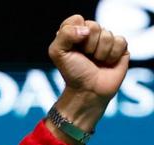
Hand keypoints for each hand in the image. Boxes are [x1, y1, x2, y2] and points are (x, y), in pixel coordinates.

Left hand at [47, 15, 129, 131]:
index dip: (75, 33)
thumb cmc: (73, 73)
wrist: (89, 90)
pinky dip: (113, 55)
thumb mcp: (58, 53)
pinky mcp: (120, 47)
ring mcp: (106, 40)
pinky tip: (108, 62)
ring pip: (108, 34)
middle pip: (94, 26)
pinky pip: (120, 41)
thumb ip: (64, 35)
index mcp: (74, 33)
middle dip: (88, 45)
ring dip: (100, 52)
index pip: (77, 19)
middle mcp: (90, 35)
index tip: (72, 48)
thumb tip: (86, 30)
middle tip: (86, 57)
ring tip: (96, 62)